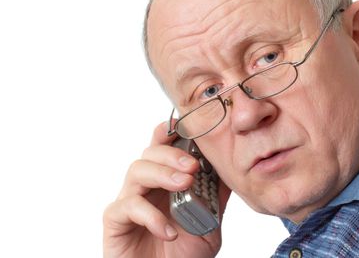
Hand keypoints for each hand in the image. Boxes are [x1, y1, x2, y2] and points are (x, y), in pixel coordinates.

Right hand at [103, 121, 230, 257]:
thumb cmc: (184, 253)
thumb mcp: (210, 221)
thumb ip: (216, 194)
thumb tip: (230, 168)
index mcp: (166, 180)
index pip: (164, 146)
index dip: (172, 131)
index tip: (187, 126)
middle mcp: (146, 186)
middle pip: (150, 152)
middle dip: (172, 153)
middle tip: (192, 166)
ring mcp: (129, 201)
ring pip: (136, 170)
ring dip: (162, 174)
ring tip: (185, 185)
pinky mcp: (115, 221)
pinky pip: (127, 206)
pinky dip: (150, 216)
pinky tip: (168, 230)